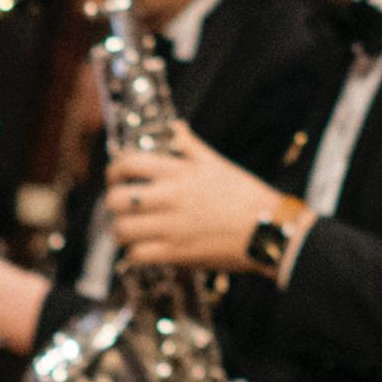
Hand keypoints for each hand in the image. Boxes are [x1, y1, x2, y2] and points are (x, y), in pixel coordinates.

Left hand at [108, 127, 293, 274]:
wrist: (268, 231)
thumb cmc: (245, 196)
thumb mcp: (217, 163)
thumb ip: (190, 146)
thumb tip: (174, 127)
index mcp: (180, 172)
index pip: (129, 163)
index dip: (114, 170)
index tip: (117, 177)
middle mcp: (171, 198)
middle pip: (117, 199)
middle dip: (113, 202)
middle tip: (121, 205)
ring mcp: (171, 227)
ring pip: (122, 229)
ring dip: (121, 230)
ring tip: (130, 229)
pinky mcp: (176, 253)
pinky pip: (137, 255)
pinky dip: (135, 253)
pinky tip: (144, 248)